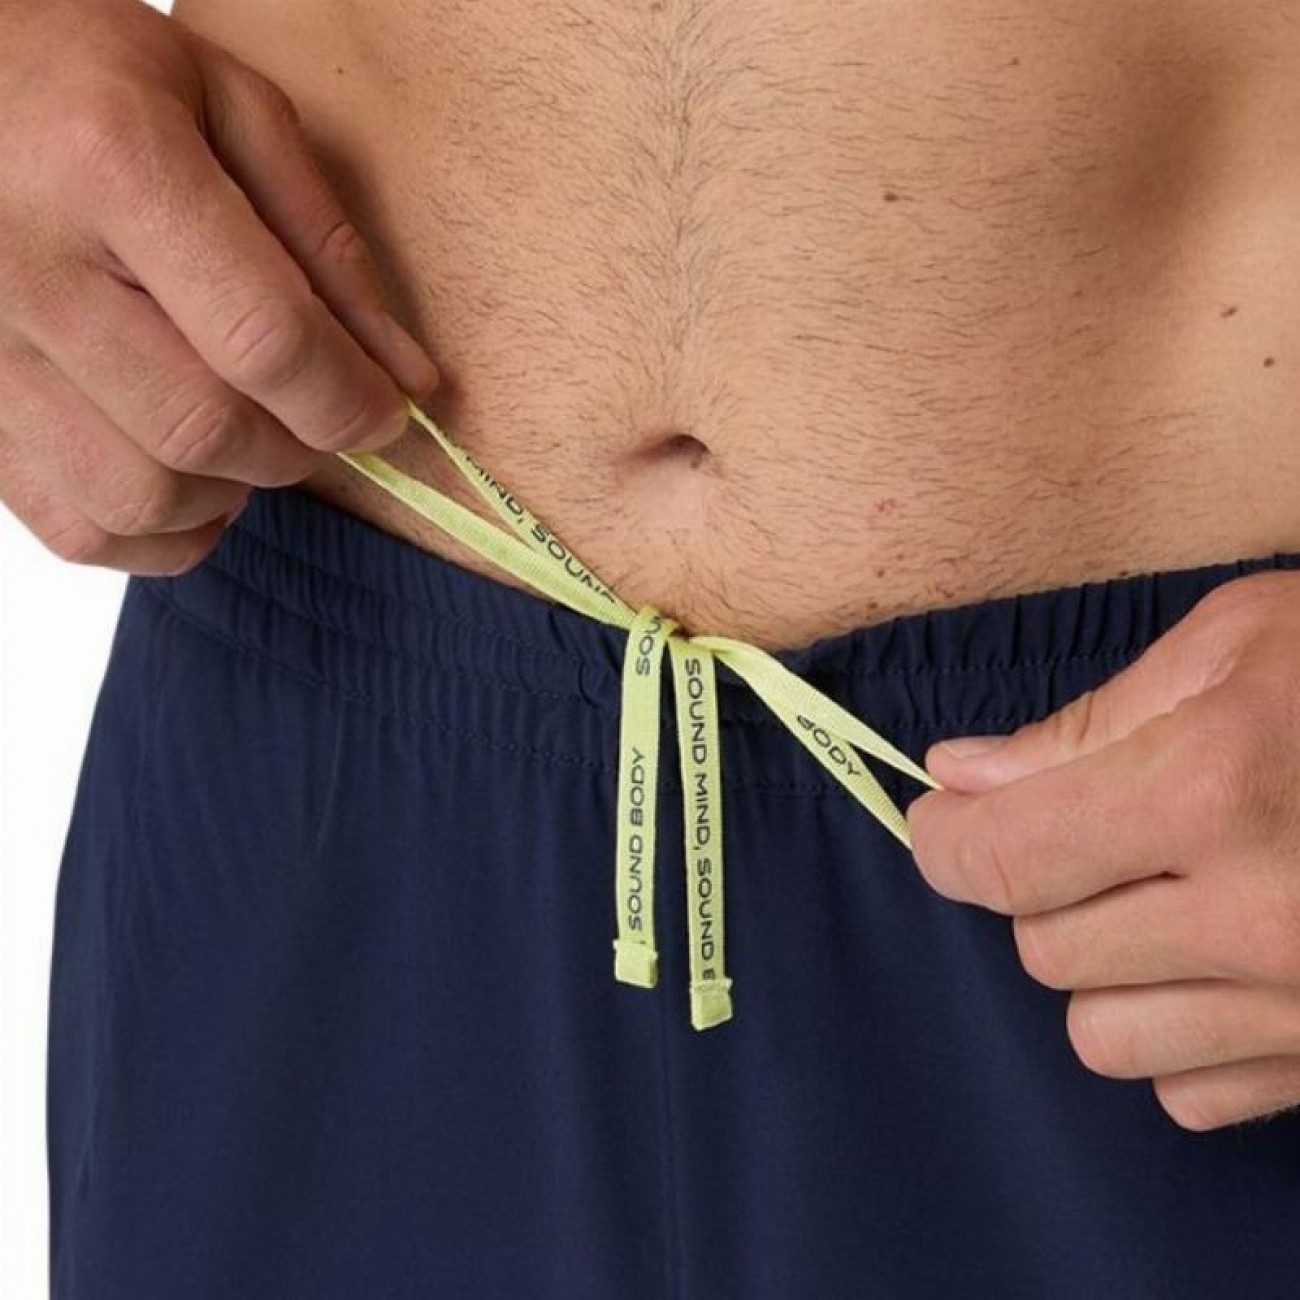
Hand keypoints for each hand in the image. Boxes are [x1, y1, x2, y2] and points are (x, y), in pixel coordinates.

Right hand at [0, 0, 437, 574]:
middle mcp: (29, 265)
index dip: (349, 399)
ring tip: (244, 431)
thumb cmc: (95, 82)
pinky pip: (81, 527)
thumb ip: (326, 244)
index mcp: (112, 163)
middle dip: (297, 445)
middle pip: (206, 430)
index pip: (264, 339)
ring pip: (142, 496)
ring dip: (229, 490)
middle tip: (316, 413)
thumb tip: (407, 379)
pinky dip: (160, 529)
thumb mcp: (230, 108)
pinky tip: (185, 473)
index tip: (387, 412)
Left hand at [906, 569, 1299, 1131]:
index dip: (946, 841)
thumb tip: (960, 775)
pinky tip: (1216, 967)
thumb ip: (1086, 724)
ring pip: (1104, 1039)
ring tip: (1158, 903)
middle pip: (1045, 948)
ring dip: (1103, 971)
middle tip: (1087, 834)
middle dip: (1036, 887)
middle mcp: (1261, 916)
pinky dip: (1179, 1037)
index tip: (943, 823)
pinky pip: (1193, 1094)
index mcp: (1213, 788)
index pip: (1002, 858)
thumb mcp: (1237, 647)